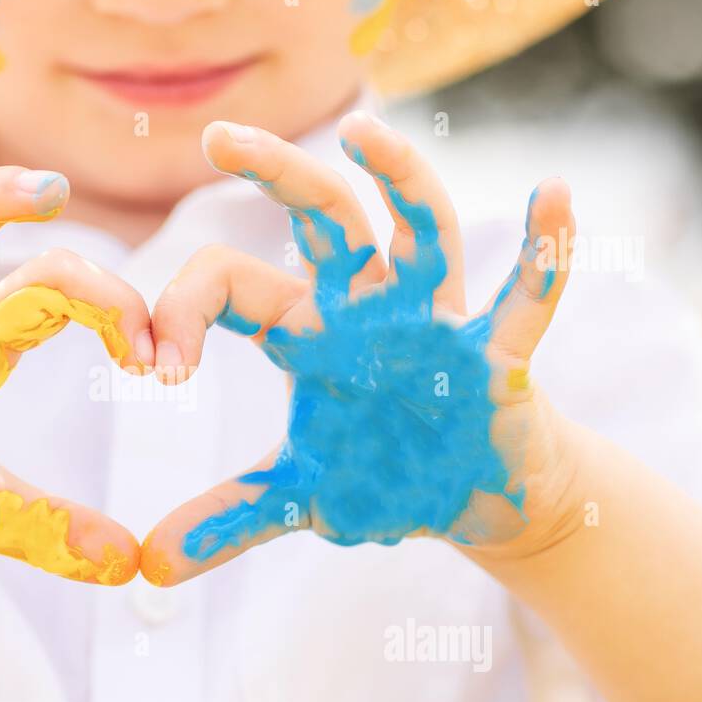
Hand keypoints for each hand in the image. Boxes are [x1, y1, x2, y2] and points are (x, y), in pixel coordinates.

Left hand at [140, 113, 579, 585]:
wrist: (475, 500)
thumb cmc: (387, 475)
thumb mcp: (300, 496)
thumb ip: (226, 519)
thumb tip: (147, 567)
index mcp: (309, 331)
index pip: (233, 285)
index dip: (185, 313)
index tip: (157, 373)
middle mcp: (368, 308)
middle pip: (324, 220)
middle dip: (277, 173)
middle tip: (217, 136)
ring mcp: (436, 321)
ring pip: (420, 232)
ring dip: (398, 181)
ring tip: (362, 134)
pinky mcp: (500, 354)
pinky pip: (527, 296)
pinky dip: (545, 252)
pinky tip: (553, 195)